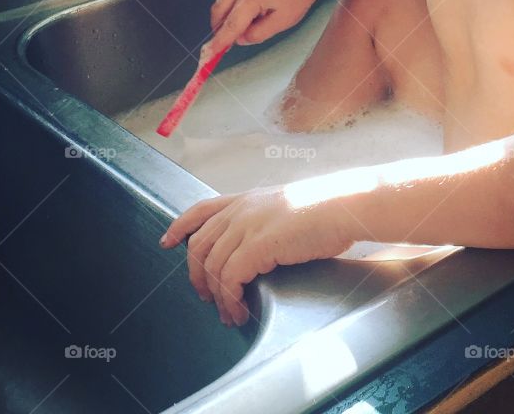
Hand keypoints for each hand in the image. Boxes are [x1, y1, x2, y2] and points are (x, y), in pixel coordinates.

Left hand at [159, 185, 355, 325]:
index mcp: (248, 199)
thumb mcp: (287, 207)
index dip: (179, 226)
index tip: (166, 242)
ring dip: (216, 297)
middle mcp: (242, 209)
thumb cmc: (327, 209)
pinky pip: (229, 278)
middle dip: (196, 276)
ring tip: (229, 314)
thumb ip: (264, 221)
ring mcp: (248, 225)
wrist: (346, 205)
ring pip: (212, 266)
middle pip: (200, 244)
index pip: (201, 209)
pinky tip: (239, 309)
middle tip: (205, 297)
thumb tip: (255, 249)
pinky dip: (229, 299)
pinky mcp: (258, 244)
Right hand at [203, 0, 323, 59]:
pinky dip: (231, 6)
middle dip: (220, 29)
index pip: (231, 24)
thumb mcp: (282, 22)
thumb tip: (240, 39)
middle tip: (229, 43)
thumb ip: (258, 34)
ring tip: (247, 23)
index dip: (220, 41)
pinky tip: (248, 11)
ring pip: (220, 3)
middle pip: (219, 13)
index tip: (209, 54)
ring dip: (225, 18)